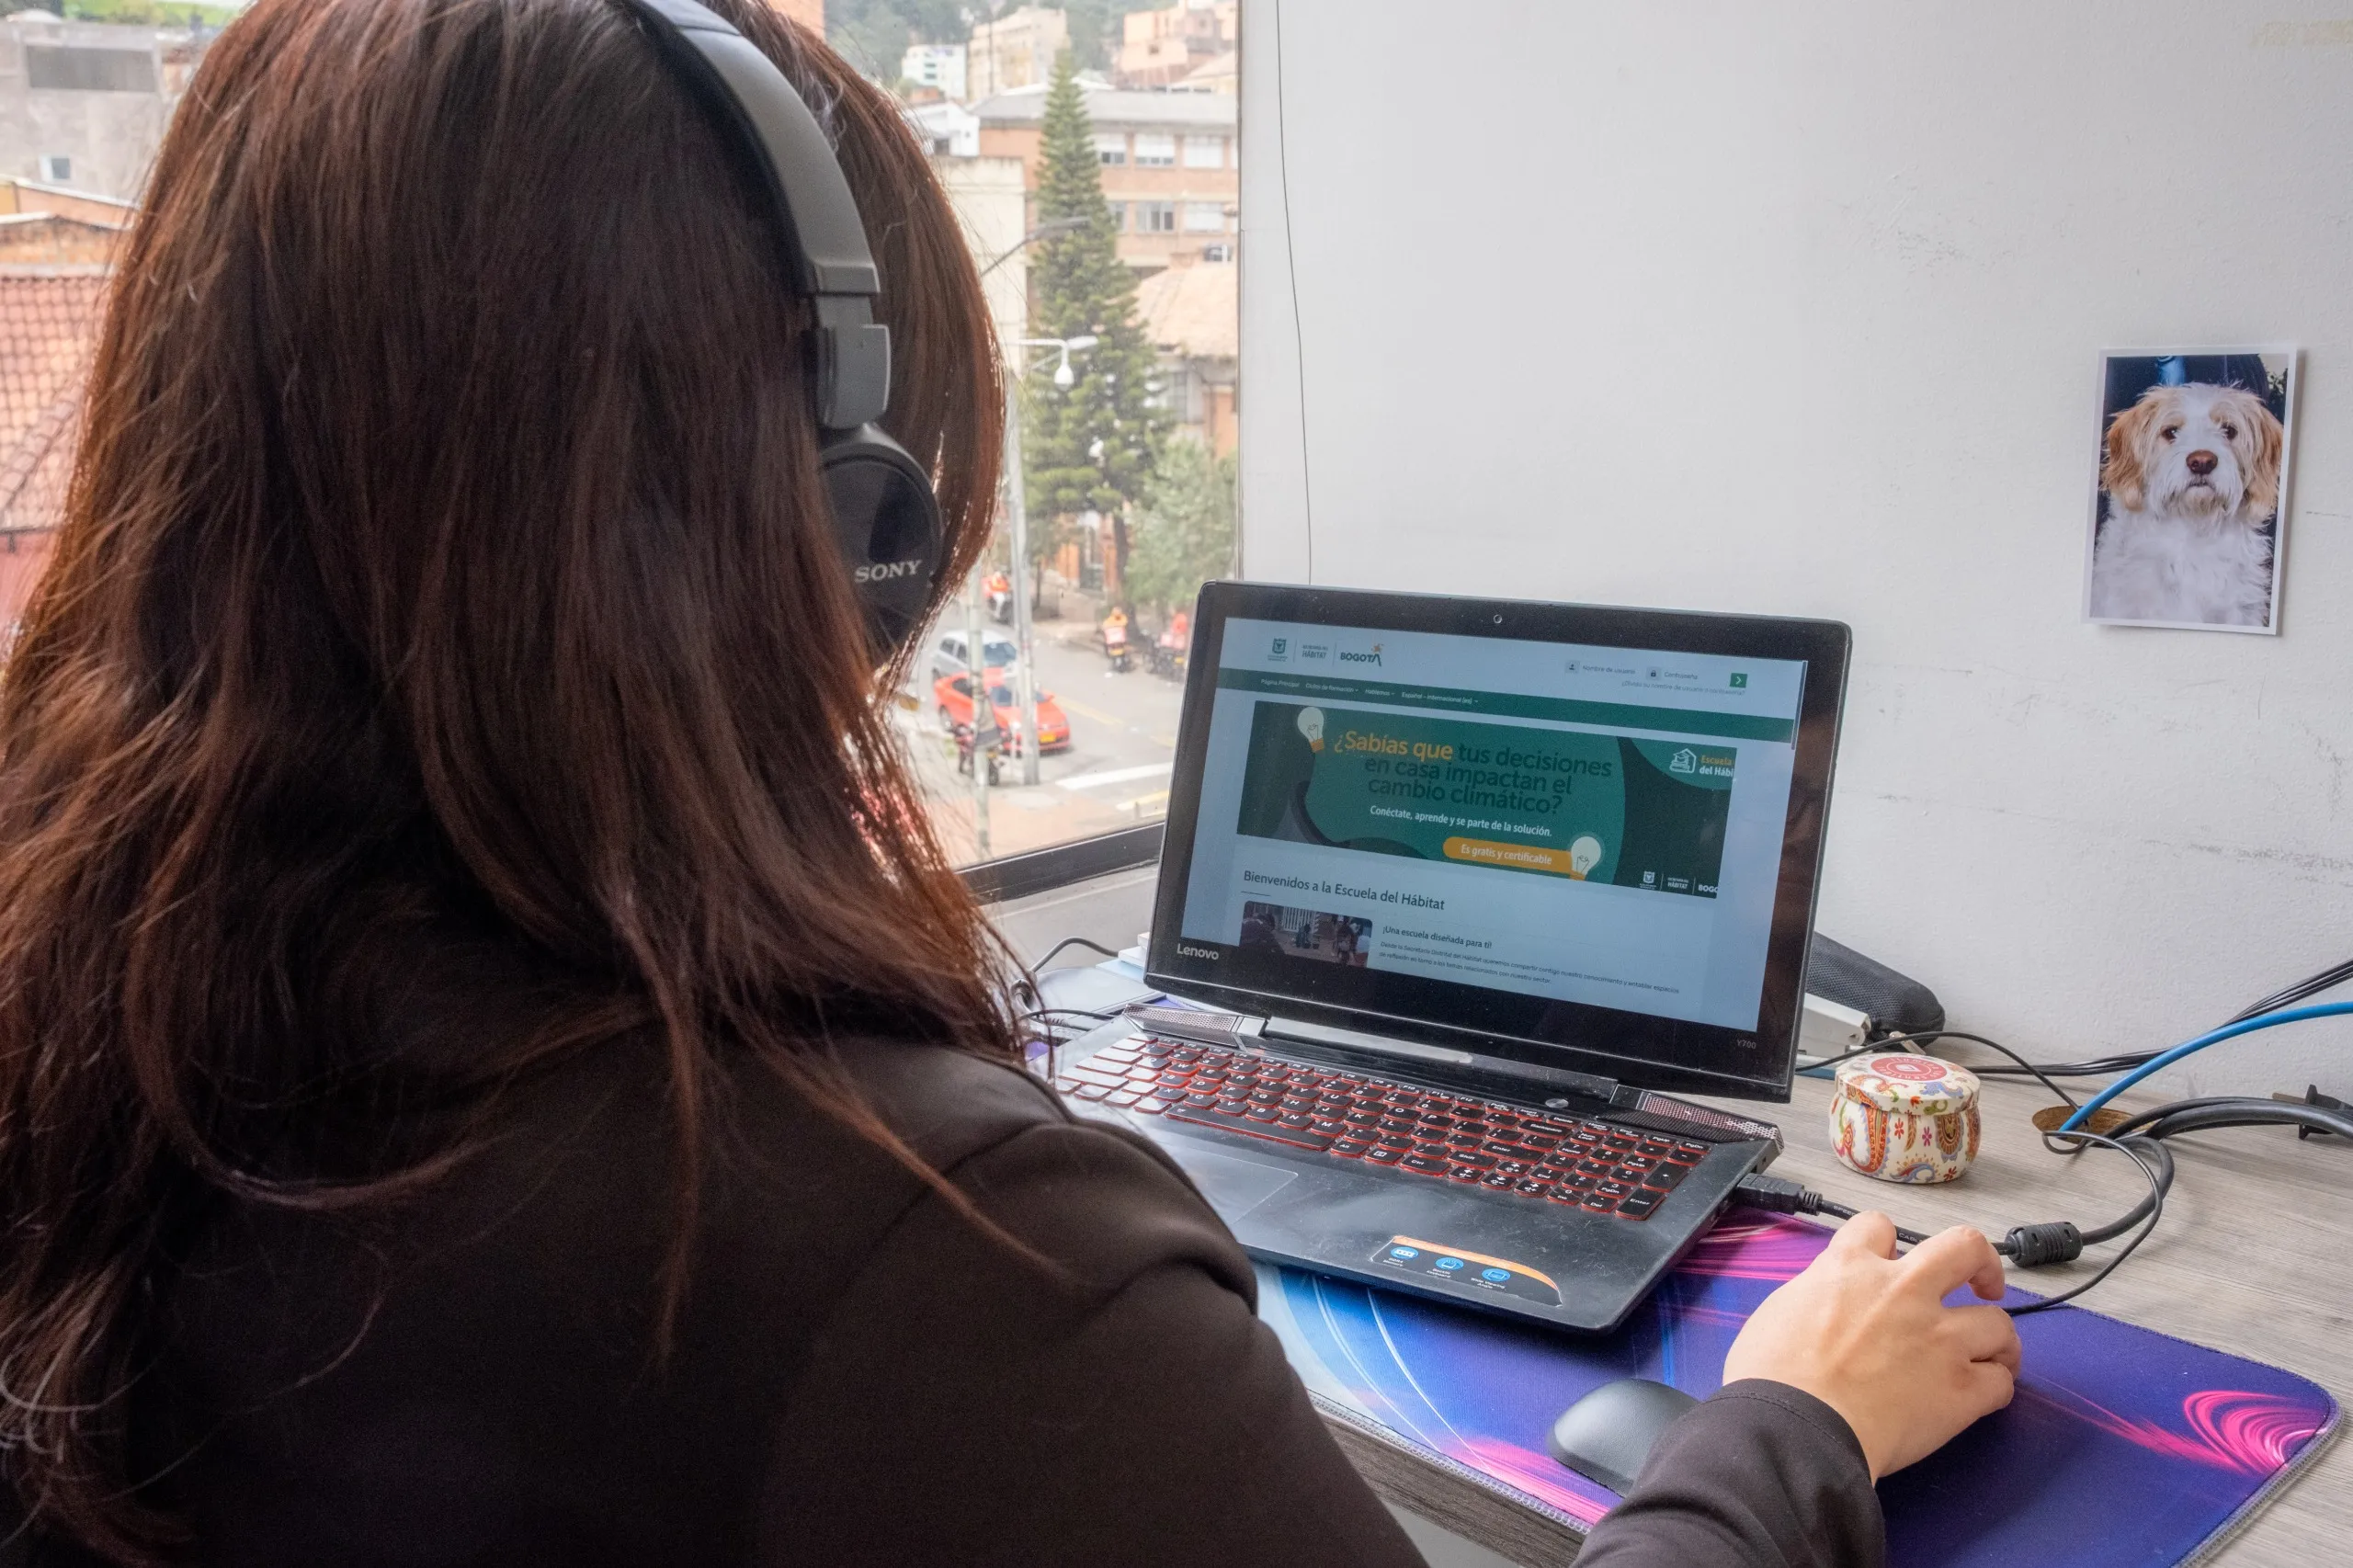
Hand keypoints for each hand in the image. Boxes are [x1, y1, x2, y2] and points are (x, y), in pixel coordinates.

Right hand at [1723, 1214, 2020, 1478]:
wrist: (1795, 1428)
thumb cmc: (1771, 1375)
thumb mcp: (1780, 1310)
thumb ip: (1818, 1294)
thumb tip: (1828, 1304)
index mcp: (1851, 1268)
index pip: (1879, 1226)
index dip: (1889, 1243)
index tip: (1893, 1262)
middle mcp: (1904, 1291)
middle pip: (1964, 1247)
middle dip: (1982, 1263)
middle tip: (1981, 1284)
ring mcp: (1940, 1339)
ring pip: (1999, 1323)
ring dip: (1996, 1340)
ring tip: (1991, 1357)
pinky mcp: (1961, 1390)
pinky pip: (2000, 1383)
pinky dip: (1994, 1389)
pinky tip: (1980, 1398)